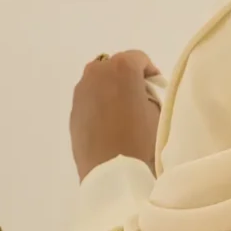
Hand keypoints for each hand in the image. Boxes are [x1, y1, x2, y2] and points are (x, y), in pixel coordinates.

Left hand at [70, 49, 161, 180]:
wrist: (111, 172)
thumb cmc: (140, 140)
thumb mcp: (157, 112)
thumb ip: (147, 93)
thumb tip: (137, 93)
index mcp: (122, 67)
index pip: (139, 58)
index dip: (150, 72)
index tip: (156, 88)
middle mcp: (97, 71)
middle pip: (115, 65)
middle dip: (128, 77)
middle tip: (139, 98)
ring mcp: (82, 89)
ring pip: (99, 80)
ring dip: (111, 89)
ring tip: (122, 111)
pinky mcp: (74, 108)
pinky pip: (90, 97)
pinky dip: (99, 103)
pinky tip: (108, 123)